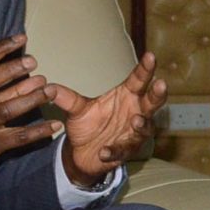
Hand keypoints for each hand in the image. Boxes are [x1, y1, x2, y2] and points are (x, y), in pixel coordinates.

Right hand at [0, 34, 54, 192]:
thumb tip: (14, 66)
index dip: (0, 48)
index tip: (20, 38)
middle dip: (12, 69)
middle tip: (33, 61)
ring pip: (6, 109)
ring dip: (31, 98)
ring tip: (51, 90)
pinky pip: (18, 137)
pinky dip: (38, 131)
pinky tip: (55, 125)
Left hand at [46, 52, 165, 186]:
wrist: (82, 153)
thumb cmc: (87, 126)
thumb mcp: (77, 110)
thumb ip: (66, 98)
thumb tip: (48, 86)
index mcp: (126, 96)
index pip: (138, 80)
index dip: (145, 69)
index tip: (150, 56)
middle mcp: (135, 112)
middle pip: (152, 102)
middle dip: (157, 94)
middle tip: (161, 83)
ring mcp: (133, 133)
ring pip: (145, 128)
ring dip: (142, 124)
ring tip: (136, 120)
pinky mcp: (126, 151)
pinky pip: (123, 150)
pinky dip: (115, 150)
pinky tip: (105, 150)